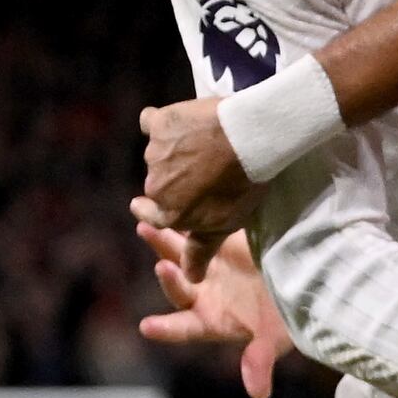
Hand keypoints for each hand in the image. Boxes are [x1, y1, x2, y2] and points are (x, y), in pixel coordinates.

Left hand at [132, 210, 291, 397]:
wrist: (306, 276)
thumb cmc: (288, 316)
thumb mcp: (276, 338)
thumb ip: (260, 360)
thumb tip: (259, 394)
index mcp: (212, 321)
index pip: (184, 327)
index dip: (167, 328)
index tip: (145, 327)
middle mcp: (204, 293)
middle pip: (178, 285)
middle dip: (169, 277)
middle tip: (162, 265)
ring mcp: (207, 264)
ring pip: (176, 252)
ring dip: (159, 239)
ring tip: (142, 223)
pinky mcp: (216, 238)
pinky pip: (191, 227)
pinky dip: (177, 216)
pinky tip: (158, 201)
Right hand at [138, 96, 255, 241]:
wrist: (248, 139)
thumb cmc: (241, 185)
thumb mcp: (225, 224)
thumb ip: (201, 249)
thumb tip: (192, 277)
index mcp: (169, 214)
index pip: (149, 214)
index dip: (151, 208)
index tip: (149, 203)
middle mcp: (155, 186)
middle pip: (157, 185)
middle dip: (172, 180)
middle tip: (198, 169)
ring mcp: (155, 154)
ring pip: (157, 155)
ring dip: (173, 151)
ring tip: (202, 144)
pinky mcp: (159, 124)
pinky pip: (150, 122)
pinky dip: (160, 122)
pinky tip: (180, 119)